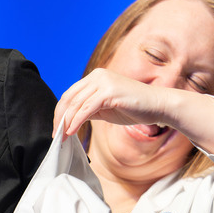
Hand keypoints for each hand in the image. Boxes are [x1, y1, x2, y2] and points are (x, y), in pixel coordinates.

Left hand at [53, 68, 174, 139]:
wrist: (158, 106)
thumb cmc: (134, 108)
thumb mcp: (105, 109)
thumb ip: (88, 110)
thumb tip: (70, 120)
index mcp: (95, 77)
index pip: (70, 94)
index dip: (60, 112)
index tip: (57, 128)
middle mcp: (97, 76)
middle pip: (69, 98)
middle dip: (60, 118)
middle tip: (56, 134)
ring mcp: (103, 82)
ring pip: (76, 103)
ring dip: (66, 122)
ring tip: (62, 136)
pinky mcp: (109, 91)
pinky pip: (86, 108)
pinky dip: (76, 121)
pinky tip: (72, 132)